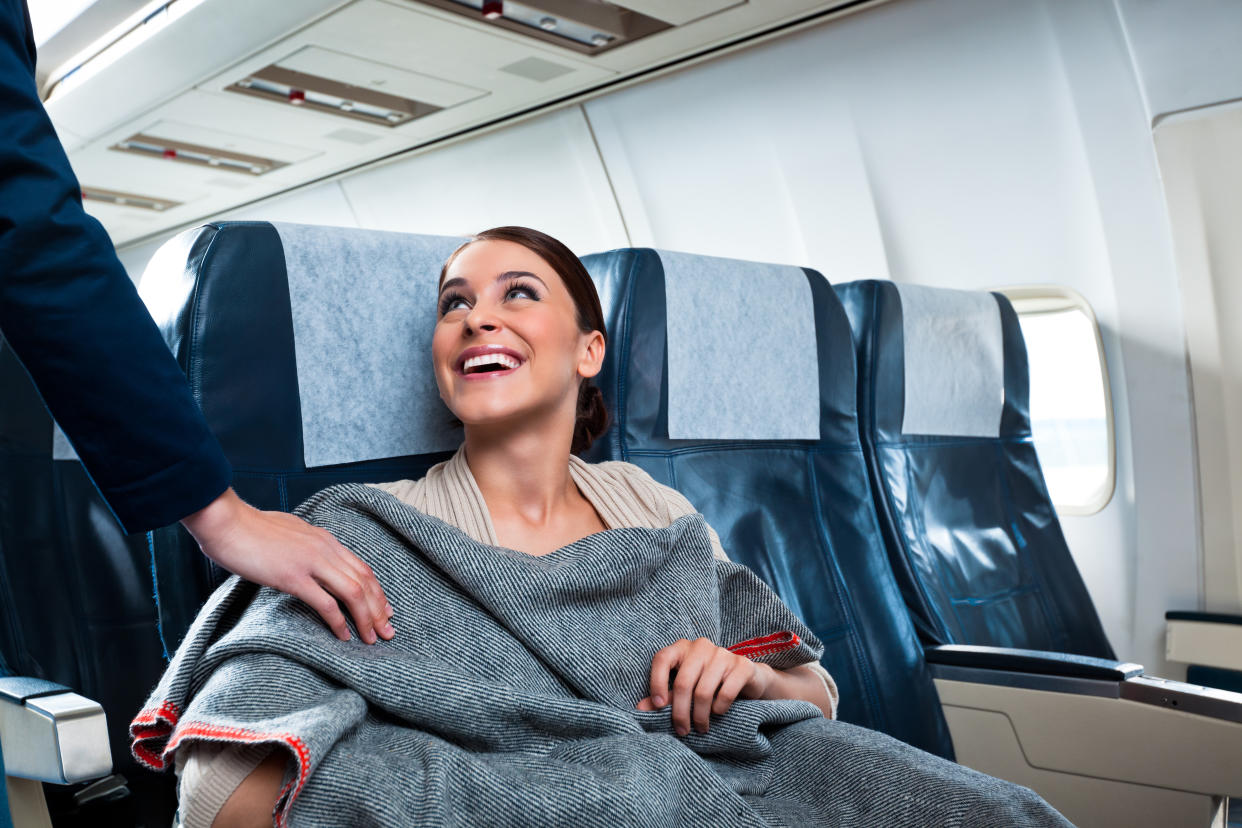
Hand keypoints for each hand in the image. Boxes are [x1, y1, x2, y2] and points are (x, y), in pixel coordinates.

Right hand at [181, 488, 393, 643]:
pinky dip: (339, 622)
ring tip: (372, 638)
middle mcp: (325, 549)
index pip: (362, 568)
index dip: (377, 591)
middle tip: (388, 631)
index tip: (385, 610)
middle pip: (364, 582)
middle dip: (379, 609)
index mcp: (325, 539)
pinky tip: (344, 636)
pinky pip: (326, 603)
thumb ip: (306, 545)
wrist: (226, 522)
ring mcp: (311, 562)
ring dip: (366, 618)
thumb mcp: (289, 532)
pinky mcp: (293, 577)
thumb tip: (311, 557)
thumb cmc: (251, 529)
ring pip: (353, 593)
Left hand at [635, 637, 772, 735]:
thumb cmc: (708, 683)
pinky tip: (718, 713)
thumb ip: (664, 697)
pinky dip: (719, 708)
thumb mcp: (685, 689)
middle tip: (682, 730)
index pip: (662, 658)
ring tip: (701, 727)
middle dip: (680, 712)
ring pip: (703, 691)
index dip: (656, 682)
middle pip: (683, 682)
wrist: (747, 679)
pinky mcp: (742, 666)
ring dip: (700, 716)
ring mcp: (723, 654)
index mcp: (682, 647)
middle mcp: (701, 646)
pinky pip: (725, 692)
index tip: (658, 706)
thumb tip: (640, 708)